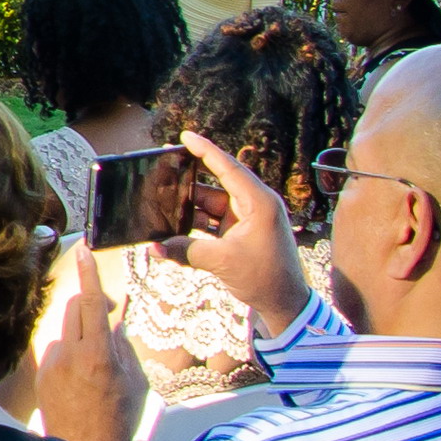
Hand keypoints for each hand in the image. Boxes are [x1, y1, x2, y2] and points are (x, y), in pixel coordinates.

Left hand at [31, 243, 142, 440]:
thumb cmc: (118, 420)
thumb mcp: (136, 383)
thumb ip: (124, 348)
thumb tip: (114, 325)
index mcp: (97, 353)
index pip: (92, 303)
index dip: (88, 274)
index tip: (84, 251)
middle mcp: (69, 353)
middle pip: (76, 309)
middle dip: (90, 304)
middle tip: (107, 312)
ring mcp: (51, 363)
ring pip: (65, 331)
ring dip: (80, 335)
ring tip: (96, 366)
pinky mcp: (41, 375)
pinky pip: (56, 351)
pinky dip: (69, 354)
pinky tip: (80, 379)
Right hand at [172, 124, 315, 334]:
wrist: (285, 304)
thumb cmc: (264, 278)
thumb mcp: (221, 261)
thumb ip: (185, 250)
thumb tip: (154, 248)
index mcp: (259, 203)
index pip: (229, 169)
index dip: (205, 151)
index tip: (185, 136)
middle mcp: (255, 206)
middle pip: (218, 183)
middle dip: (191, 177)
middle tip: (166, 165)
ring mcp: (249, 220)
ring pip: (213, 204)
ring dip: (190, 205)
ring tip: (163, 199)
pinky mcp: (243, 234)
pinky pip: (214, 221)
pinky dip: (196, 223)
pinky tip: (175, 225)